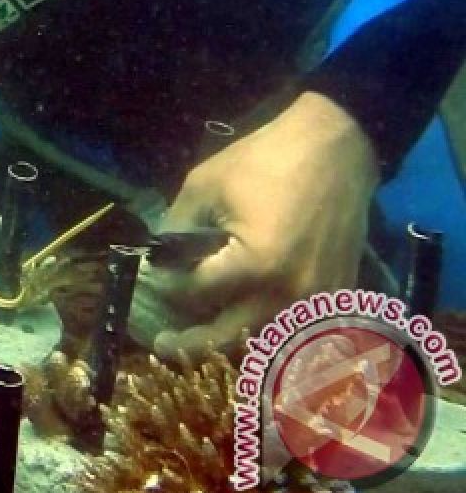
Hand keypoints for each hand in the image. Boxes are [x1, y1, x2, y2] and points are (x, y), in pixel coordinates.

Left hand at [131, 92, 379, 357]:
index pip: (196, 293)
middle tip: (162, 344)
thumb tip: (157, 258)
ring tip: (200, 338)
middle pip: (230, 335)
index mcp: (257, 265)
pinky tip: (244, 323)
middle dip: (192, 342)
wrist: (336, 148)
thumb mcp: (204, 185)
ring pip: (264, 339)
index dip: (168, 286)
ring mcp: (318, 299)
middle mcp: (290, 293)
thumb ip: (176, 226)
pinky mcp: (337, 295)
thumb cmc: (267, 160)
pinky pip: (296, 329)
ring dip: (230, 342)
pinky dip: (268, 331)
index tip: (155, 279)